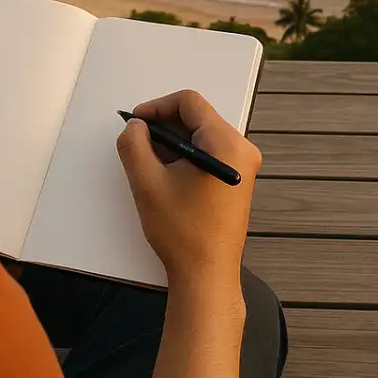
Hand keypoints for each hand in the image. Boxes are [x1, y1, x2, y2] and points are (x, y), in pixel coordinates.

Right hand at [117, 90, 261, 292]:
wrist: (207, 275)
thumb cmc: (181, 231)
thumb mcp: (148, 184)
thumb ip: (135, 145)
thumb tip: (135, 126)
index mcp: (226, 143)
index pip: (190, 102)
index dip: (157, 107)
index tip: (136, 122)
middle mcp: (241, 149)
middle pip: (197, 118)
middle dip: (164, 126)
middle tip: (138, 143)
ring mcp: (243, 165)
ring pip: (202, 136)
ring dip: (173, 142)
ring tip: (149, 162)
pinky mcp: (238, 180)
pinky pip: (210, 153)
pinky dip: (186, 156)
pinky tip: (167, 175)